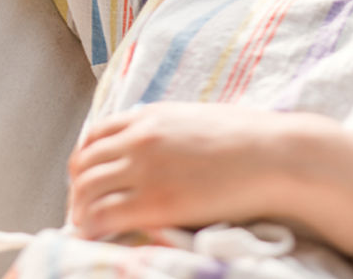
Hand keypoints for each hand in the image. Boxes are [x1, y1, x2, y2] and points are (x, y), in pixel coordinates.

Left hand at [67, 102, 304, 238]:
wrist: (275, 155)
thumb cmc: (250, 139)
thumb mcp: (199, 120)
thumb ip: (170, 130)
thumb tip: (160, 148)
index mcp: (151, 116)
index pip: (95, 135)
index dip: (86, 161)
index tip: (89, 180)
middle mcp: (140, 139)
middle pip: (83, 163)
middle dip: (77, 189)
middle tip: (83, 210)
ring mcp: (145, 169)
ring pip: (86, 190)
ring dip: (80, 210)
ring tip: (88, 227)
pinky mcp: (154, 202)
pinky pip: (102, 216)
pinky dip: (90, 227)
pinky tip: (95, 236)